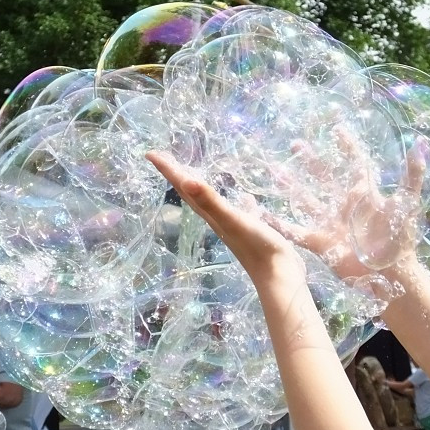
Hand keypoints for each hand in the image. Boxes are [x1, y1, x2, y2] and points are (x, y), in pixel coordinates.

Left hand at [147, 134, 425, 283]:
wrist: (278, 275)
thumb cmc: (257, 246)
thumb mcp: (233, 219)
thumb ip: (211, 201)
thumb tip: (186, 180)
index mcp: (211, 215)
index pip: (185, 187)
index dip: (169, 169)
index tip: (151, 154)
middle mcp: (218, 220)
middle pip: (192, 193)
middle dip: (178, 174)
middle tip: (164, 158)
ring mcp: (234, 226)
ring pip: (212, 202)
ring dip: (203, 187)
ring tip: (197, 174)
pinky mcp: (251, 231)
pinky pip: (239, 211)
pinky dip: (239, 202)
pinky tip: (248, 197)